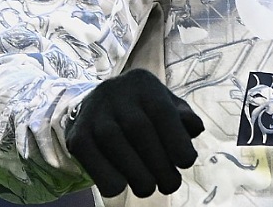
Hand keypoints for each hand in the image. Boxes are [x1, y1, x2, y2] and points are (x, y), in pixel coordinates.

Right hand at [65, 69, 205, 197]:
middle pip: (139, 129)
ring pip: (114, 142)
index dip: (176, 140)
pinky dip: (107, 176)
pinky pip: (91, 157)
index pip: (162, 111)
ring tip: (149, 188)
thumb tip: (195, 129)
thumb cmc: (143, 111)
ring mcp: (93, 113)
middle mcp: (116, 93)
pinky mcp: (77, 134)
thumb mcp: (166, 105)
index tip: (186, 162)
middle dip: (158, 163)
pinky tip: (122, 185)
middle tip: (170, 185)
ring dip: (135, 173)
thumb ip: (184, 117)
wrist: (97, 105)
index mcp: (144, 84)